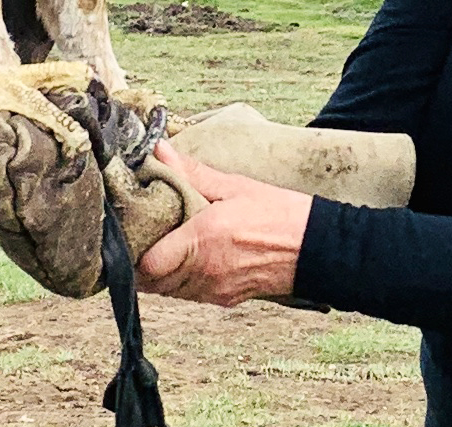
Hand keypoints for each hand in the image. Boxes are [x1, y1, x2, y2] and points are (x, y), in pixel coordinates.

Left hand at [135, 137, 312, 306]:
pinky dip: (182, 281)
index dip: (134, 250)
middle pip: (152, 282)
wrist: (316, 248)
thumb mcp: (233, 185)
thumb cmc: (278, 214)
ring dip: (161, 273)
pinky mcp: (226, 300)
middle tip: (146, 233)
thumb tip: (161, 151)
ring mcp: (215, 290)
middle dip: (143, 260)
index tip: (135, 228)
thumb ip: (192, 172)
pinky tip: (190, 256)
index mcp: (202, 241)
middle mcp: (204, 273)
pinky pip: (190, 295)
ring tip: (166, 243)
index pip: (147, 266)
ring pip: (170, 291)